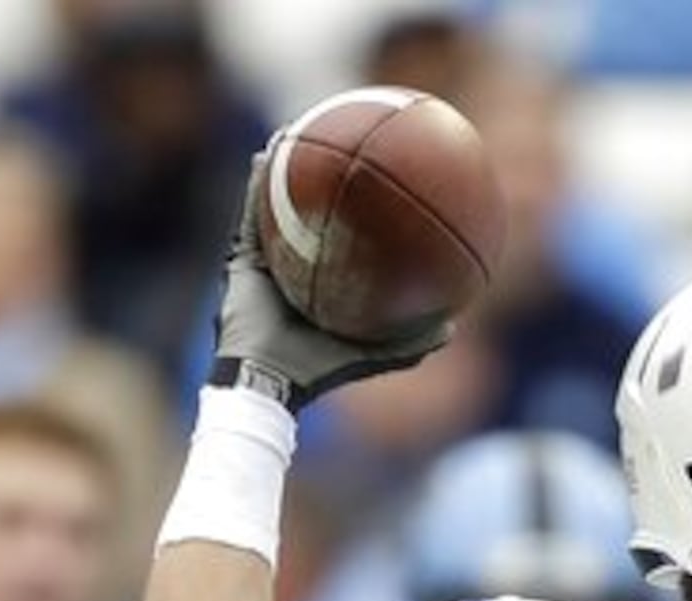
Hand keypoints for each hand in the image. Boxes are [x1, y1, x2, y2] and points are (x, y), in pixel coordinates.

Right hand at [216, 145, 454, 408]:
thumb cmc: (319, 374)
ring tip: (303, 126)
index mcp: (321, 287)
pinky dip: (257, 182)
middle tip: (346, 140)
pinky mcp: (238, 259)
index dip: (359, 212)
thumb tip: (452, 325)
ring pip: (275, 203)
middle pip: (310, 212)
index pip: (342, 241)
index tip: (381, 179)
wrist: (267, 384)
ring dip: (286, 164)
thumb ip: (410, 340)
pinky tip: (270, 151)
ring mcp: (264, 262)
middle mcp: (292, 269)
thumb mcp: (377, 355)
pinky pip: (249, 212)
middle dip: (325, 175)